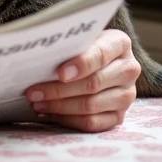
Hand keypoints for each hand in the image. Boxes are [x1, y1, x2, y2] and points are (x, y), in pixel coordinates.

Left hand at [26, 28, 140, 131]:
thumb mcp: (78, 38)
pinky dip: (69, 120)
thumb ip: (67, 44)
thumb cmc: (81, 46)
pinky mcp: (119, 116)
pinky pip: (93, 123)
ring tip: (37, 103)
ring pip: (91, 106)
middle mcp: (128, 69)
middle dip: (59, 90)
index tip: (60, 73)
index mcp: (119, 44)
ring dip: (60, 106)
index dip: (81, 65)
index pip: (101, 55)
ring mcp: (126, 95)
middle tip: (33, 92)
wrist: (98, 61)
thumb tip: (38, 55)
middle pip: (93, 84)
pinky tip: (51, 114)